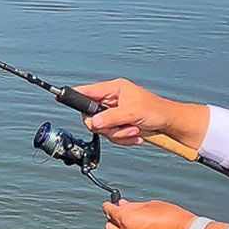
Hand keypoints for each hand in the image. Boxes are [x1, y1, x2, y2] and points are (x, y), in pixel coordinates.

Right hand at [73, 78, 190, 147]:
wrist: (169, 124)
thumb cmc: (156, 111)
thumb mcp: (133, 112)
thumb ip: (111, 117)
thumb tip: (93, 122)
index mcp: (114, 89)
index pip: (88, 92)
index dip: (74, 95)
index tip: (59, 97)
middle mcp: (111, 101)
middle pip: (92, 117)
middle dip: (107, 127)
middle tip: (121, 126)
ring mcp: (114, 114)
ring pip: (102, 130)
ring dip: (119, 134)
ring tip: (134, 130)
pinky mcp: (119, 126)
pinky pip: (112, 136)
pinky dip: (124, 139)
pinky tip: (136, 135)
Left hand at [102, 198, 194, 228]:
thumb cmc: (174, 220)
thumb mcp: (154, 205)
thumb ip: (136, 207)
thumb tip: (127, 206)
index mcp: (127, 219)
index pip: (109, 211)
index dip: (108, 206)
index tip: (109, 204)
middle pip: (109, 228)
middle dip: (112, 220)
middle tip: (119, 214)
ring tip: (135, 223)